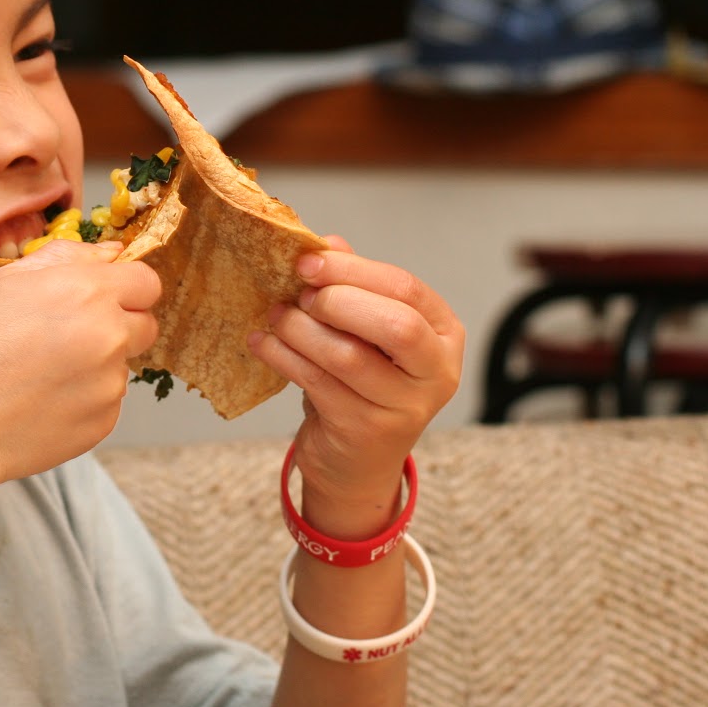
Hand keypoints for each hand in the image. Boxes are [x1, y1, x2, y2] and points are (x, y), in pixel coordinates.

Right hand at [0, 239, 159, 489]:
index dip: (124, 288)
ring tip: (39, 374)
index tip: (100, 298)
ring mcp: (109, 384)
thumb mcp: (1, 283)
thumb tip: (111, 252)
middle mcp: (107, 336)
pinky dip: (83, 400)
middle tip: (65, 337)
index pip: (146, 282)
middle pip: (145, 324)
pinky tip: (39, 401)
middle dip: (117, 326)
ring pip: (122, 365)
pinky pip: (107, 402)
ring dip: (96, 366)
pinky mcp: (103, 423)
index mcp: (85, 292)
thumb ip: (65, 260)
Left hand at [249, 235, 462, 518]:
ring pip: (349, 356)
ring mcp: (405, 407)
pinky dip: (284, 357)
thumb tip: (327, 243)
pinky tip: (263, 343)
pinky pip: (318, 383)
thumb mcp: (366, 332)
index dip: (354, 270)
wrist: (357, 463)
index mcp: (444, 335)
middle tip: (298, 295)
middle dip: (338, 301)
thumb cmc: (362, 385)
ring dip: (302, 329)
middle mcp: (436, 372)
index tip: (307, 261)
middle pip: (395, 324)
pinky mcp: (366, 430)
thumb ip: (354, 286)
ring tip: (275, 316)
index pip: (407, 289)